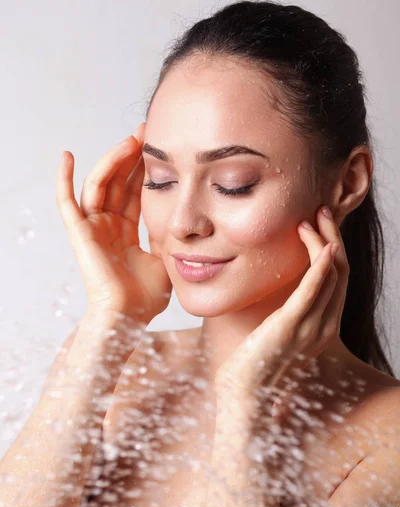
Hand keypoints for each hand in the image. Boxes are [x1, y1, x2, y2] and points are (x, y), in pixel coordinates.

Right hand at [56, 123, 172, 323]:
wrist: (129, 315)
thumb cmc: (146, 297)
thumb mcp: (166, 258)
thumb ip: (169, 236)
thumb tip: (185, 218)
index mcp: (126, 232)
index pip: (134, 193)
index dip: (144, 171)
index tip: (158, 148)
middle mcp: (108, 226)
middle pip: (118, 183)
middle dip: (132, 157)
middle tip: (147, 133)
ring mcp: (93, 227)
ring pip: (99, 184)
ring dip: (112, 160)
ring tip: (131, 141)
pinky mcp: (80, 232)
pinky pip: (67, 201)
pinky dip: (64, 179)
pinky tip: (68, 157)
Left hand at [214, 205, 348, 420]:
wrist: (244, 398)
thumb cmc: (254, 368)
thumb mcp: (276, 337)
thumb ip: (285, 317)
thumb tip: (277, 298)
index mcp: (322, 328)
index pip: (337, 281)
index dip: (333, 250)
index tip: (320, 227)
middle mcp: (323, 327)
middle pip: (339, 273)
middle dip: (332, 238)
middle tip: (321, 212)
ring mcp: (310, 328)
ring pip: (330, 276)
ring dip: (324, 243)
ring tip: (313, 218)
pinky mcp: (290, 327)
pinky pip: (312, 292)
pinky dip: (321, 267)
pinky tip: (323, 247)